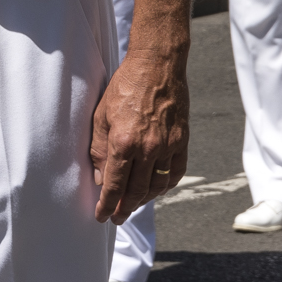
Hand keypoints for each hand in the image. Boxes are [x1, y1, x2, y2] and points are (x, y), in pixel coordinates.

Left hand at [89, 40, 188, 222]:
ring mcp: (168, 146)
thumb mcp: (101, 116)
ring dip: (144, 200)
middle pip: (136, 191)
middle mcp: (148, 148)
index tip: (102, 216)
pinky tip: (156, 189)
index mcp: (124, 142)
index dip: (107, 204)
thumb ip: (99, 150)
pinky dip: (165, 186)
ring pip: (157, 186)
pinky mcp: (182, 140)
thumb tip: (101, 179)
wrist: (157, 65)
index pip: (114, 185)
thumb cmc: (125, 86)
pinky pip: (175, 173)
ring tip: (133, 204)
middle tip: (117, 217)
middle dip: (124, 208)